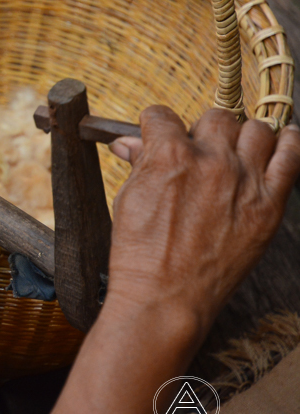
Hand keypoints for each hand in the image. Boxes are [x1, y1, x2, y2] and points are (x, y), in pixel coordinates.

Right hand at [19, 107, 299, 413]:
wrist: (166, 298)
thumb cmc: (140, 253)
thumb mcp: (129, 200)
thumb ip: (139, 165)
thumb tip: (130, 143)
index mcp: (169, 155)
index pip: (163, 115)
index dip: (156, 124)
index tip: (158, 133)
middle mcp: (210, 160)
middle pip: (215, 117)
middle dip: (202, 130)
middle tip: (197, 150)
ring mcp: (244, 180)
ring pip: (255, 129)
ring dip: (241, 136)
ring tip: (234, 152)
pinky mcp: (269, 204)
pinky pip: (291, 156)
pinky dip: (289, 143)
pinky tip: (283, 141)